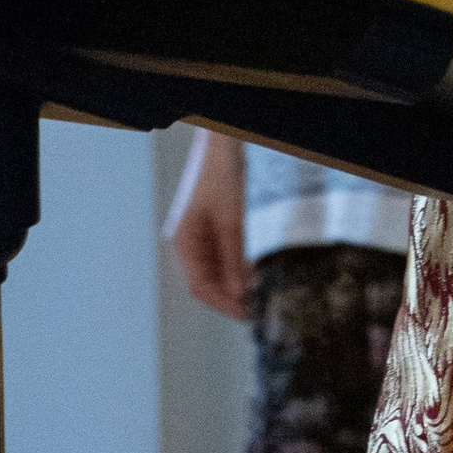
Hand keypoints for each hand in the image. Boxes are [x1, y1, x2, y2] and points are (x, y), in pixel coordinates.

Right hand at [163, 126, 248, 318]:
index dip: (224, 304)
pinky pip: (235, 251)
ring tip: (267, 289)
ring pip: (227, 267)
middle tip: (262, 306)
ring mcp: (210, 231)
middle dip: (237, 293)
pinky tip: (264, 266)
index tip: (247, 315)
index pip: (201, 286)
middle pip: (214, 279)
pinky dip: (248, 262)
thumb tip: (239, 294)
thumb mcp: (230, 218)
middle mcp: (195, 239)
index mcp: (186, 240)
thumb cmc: (222, 171)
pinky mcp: (226, 222)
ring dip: (244, 279)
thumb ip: (234, 258)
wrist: (228, 137)